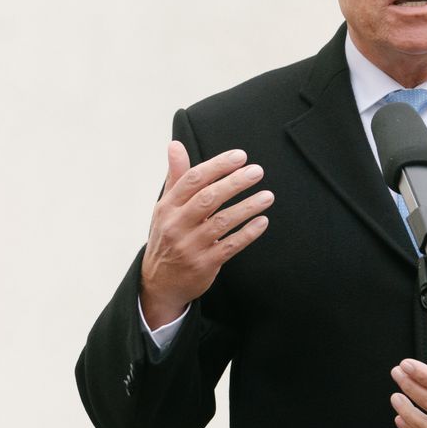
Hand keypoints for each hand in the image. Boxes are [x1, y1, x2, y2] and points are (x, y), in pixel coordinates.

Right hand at [139, 142, 272, 327]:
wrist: (159, 282)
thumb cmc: (168, 236)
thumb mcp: (166, 207)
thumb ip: (176, 176)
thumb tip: (175, 145)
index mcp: (167, 206)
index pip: (193, 180)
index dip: (218, 166)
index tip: (240, 156)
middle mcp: (176, 225)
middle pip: (208, 198)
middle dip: (235, 183)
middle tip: (257, 171)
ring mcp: (190, 246)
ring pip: (222, 222)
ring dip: (247, 207)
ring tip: (267, 196)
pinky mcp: (204, 264)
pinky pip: (230, 246)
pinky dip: (248, 233)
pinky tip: (262, 221)